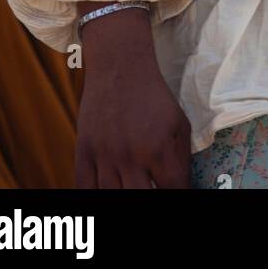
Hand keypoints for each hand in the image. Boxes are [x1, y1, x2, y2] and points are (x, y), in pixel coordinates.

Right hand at [75, 4, 191, 188]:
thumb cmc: (154, 96)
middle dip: (149, 202)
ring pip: (112, 199)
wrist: (119, 66)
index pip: (172, 191)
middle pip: (140, 201)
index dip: (178, 197)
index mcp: (159, 148)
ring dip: (123, 199)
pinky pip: (85, 190)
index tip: (178, 197)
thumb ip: (182, 160)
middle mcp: (131, 155)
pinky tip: (109, 192)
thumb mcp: (179, 123)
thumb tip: (183, 189)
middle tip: (152, 193)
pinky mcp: (84, 152)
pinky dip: (95, 197)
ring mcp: (104, 155)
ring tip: (132, 189)